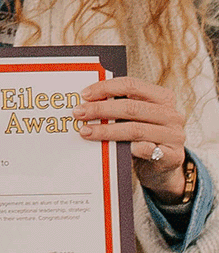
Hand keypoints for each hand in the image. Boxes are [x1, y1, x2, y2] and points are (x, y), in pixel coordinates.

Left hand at [74, 77, 186, 202]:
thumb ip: (120, 107)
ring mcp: (174, 136)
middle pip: (131, 107)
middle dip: (100, 109)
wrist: (164, 167)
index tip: (84, 94)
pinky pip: (148, 150)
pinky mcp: (172, 156)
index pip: (132, 85)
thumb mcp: (136, 118)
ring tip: (85, 131)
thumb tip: (86, 101)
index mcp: (163, 97)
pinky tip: (111, 147)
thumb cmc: (144, 137)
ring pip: (135, 129)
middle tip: (78, 113)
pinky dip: (130, 148)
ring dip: (106, 130)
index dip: (106, 87)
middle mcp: (172, 114)